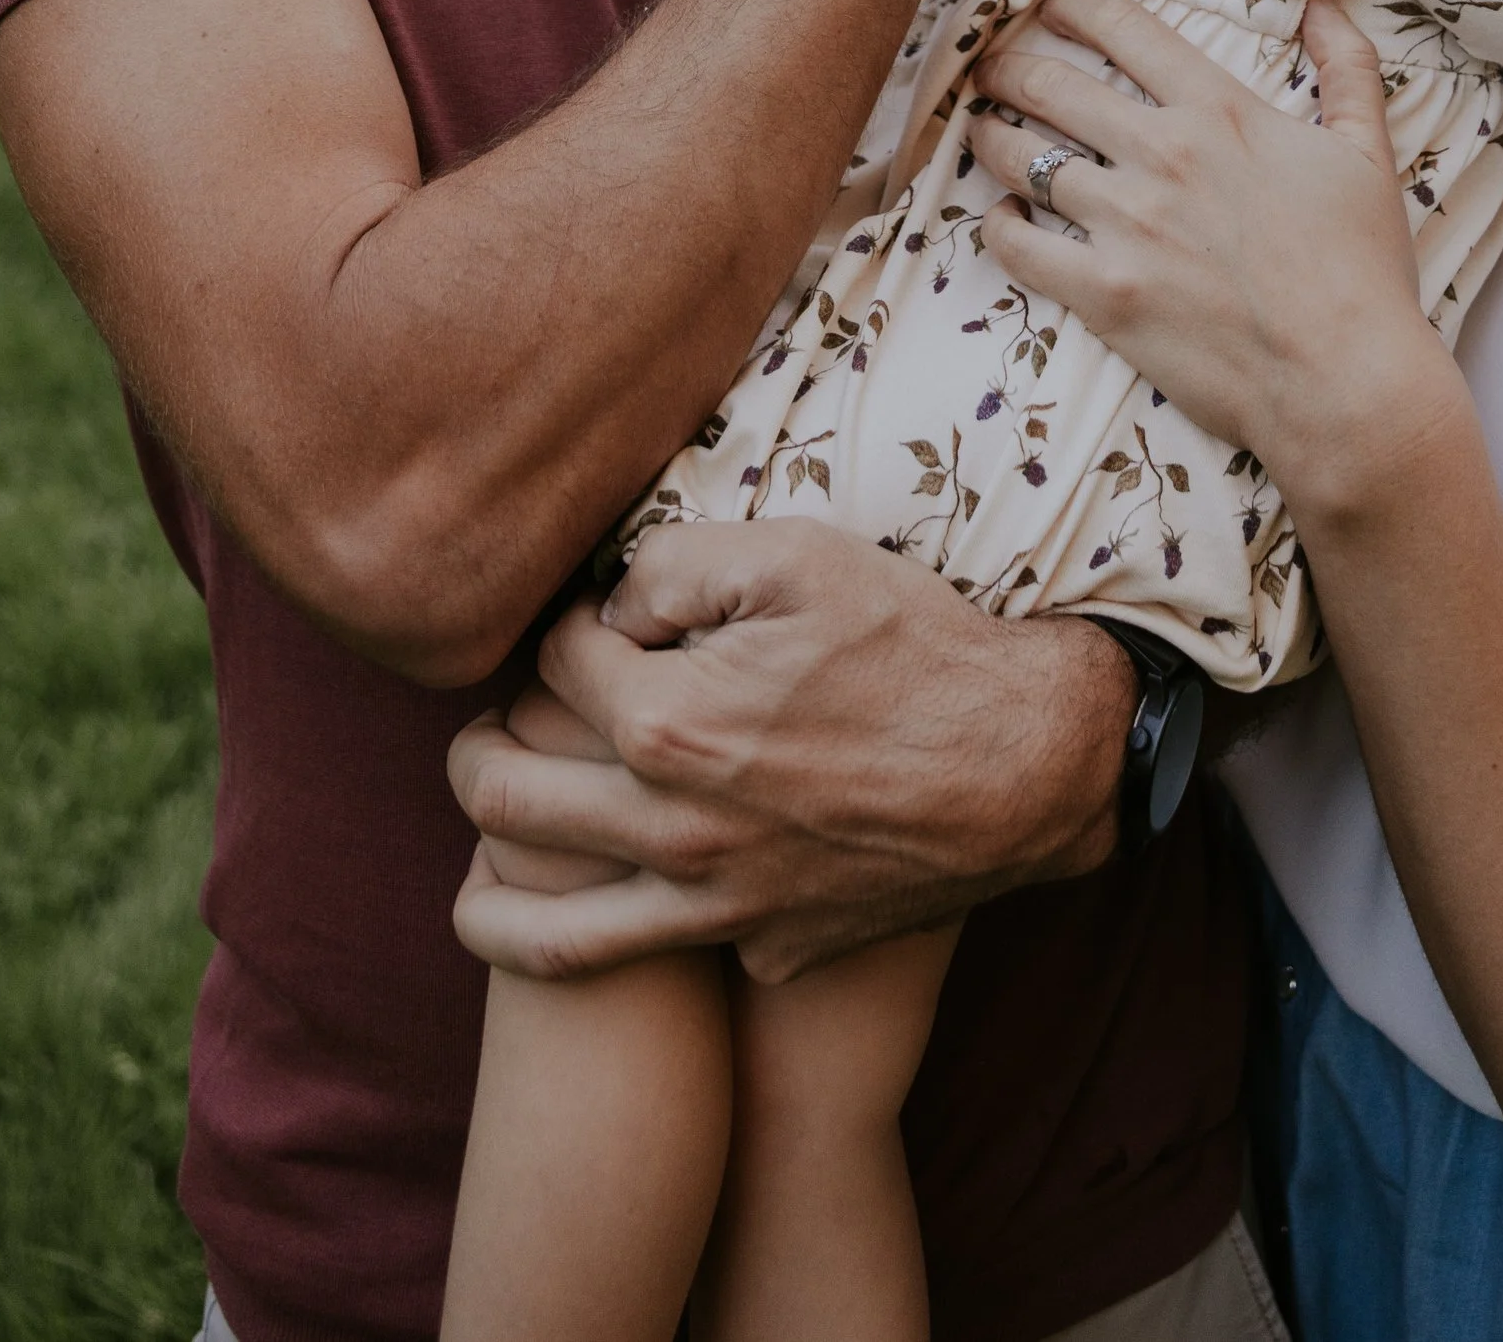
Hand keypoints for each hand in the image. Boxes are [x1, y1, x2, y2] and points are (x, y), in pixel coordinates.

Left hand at [447, 522, 1131, 982]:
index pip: (551, 665)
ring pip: (545, 937)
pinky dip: (630, 925)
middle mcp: (671, 831)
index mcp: (667, 724)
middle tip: (482, 734)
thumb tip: (612, 605)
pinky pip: (668, 949)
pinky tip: (633, 890)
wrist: (1027, 766)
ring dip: (488, 894)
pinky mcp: (764, 948)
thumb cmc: (915, 646)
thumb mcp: (800, 553)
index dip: (573, 626)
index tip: (603, 619)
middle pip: (503, 797)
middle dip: (475, 753)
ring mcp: (715, 906)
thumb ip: (677, 562)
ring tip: (478, 867)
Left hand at [972, 0, 1441, 500]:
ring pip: (1022, 158)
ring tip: (981, 132)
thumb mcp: (1369, 153)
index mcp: (1219, 111)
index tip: (1048, 6)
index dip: (1073, 6)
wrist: (1344, 381)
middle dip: (1008, 67)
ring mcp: (1124, 223)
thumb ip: (1348, 68)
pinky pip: (1018, 246)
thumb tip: (1325, 3)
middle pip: (1052, 85)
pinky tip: (1003, 218)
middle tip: (990, 67)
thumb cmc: (1362, 270)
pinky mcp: (1102, 292)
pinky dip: (998, 226)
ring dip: (991, 137)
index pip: (1123, 29)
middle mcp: (1160, 154)